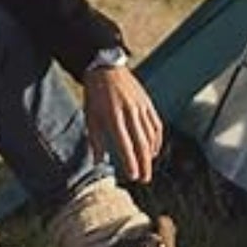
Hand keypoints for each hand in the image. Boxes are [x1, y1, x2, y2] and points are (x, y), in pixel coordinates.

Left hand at [84, 63, 164, 182]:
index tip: (132, 176)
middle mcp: (129, 112)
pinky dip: (156, 140)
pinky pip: (156, 125)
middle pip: (141, 143)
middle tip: (144, 178)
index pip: (125, 144)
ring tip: (147, 167)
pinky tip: (154, 150)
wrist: (106, 68)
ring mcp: (141, 107)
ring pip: (151, 135)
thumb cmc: (95, 95)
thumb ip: (95, 140)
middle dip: (143, 163)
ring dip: (150, 154)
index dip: (130, 162)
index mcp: (113, 115)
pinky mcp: (147, 103)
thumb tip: (97, 162)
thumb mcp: (90, 116)